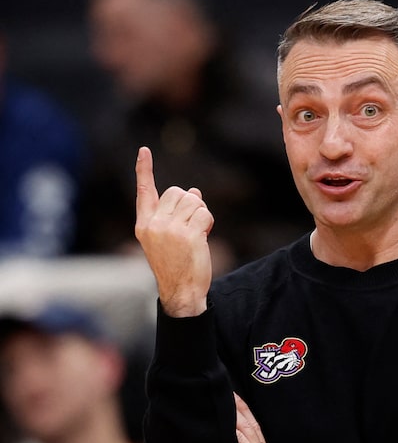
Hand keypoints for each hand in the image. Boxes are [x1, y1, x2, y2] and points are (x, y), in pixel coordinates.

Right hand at [133, 146, 213, 316]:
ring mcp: (170, 229)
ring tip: (198, 233)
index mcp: (144, 224)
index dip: (144, 170)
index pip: (144, 192)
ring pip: (193, 201)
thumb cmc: (177, 264)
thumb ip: (176, 214)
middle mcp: (154, 224)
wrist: (181, 290)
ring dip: (201, 213)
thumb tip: (194, 191)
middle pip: (177, 192)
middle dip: (190, 203)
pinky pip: (204, 213)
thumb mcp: (169, 238)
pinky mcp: (188, 234)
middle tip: (192, 224)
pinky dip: (208, 222)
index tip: (144, 151)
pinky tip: (204, 236)